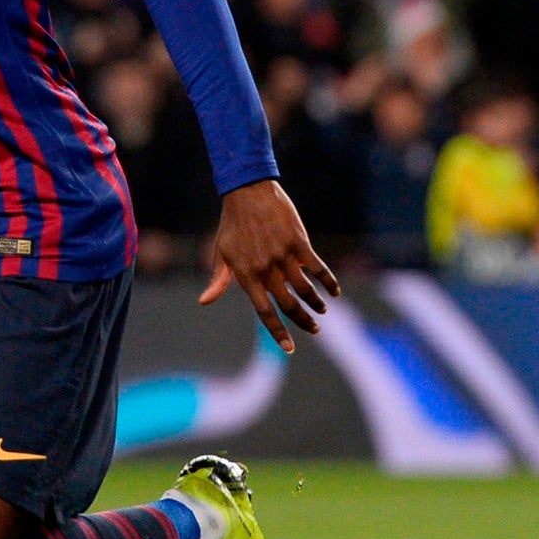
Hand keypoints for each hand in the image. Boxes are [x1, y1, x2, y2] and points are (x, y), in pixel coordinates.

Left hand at [198, 179, 339, 353]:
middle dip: (303, 321)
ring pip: (305, 289)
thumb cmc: (232, 223)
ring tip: (321, 311)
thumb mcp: (221, 252)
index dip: (278, 332)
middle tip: (314, 330)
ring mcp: (283, 255)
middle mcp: (266, 268)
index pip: (264, 312)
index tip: (290, 348)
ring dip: (316, 304)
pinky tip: (333, 291)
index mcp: (246, 275)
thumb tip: (204, 301)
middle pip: (289, 304)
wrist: (247, 190)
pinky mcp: (298, 241)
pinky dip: (328, 281)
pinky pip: (317, 267)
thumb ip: (218, 279)